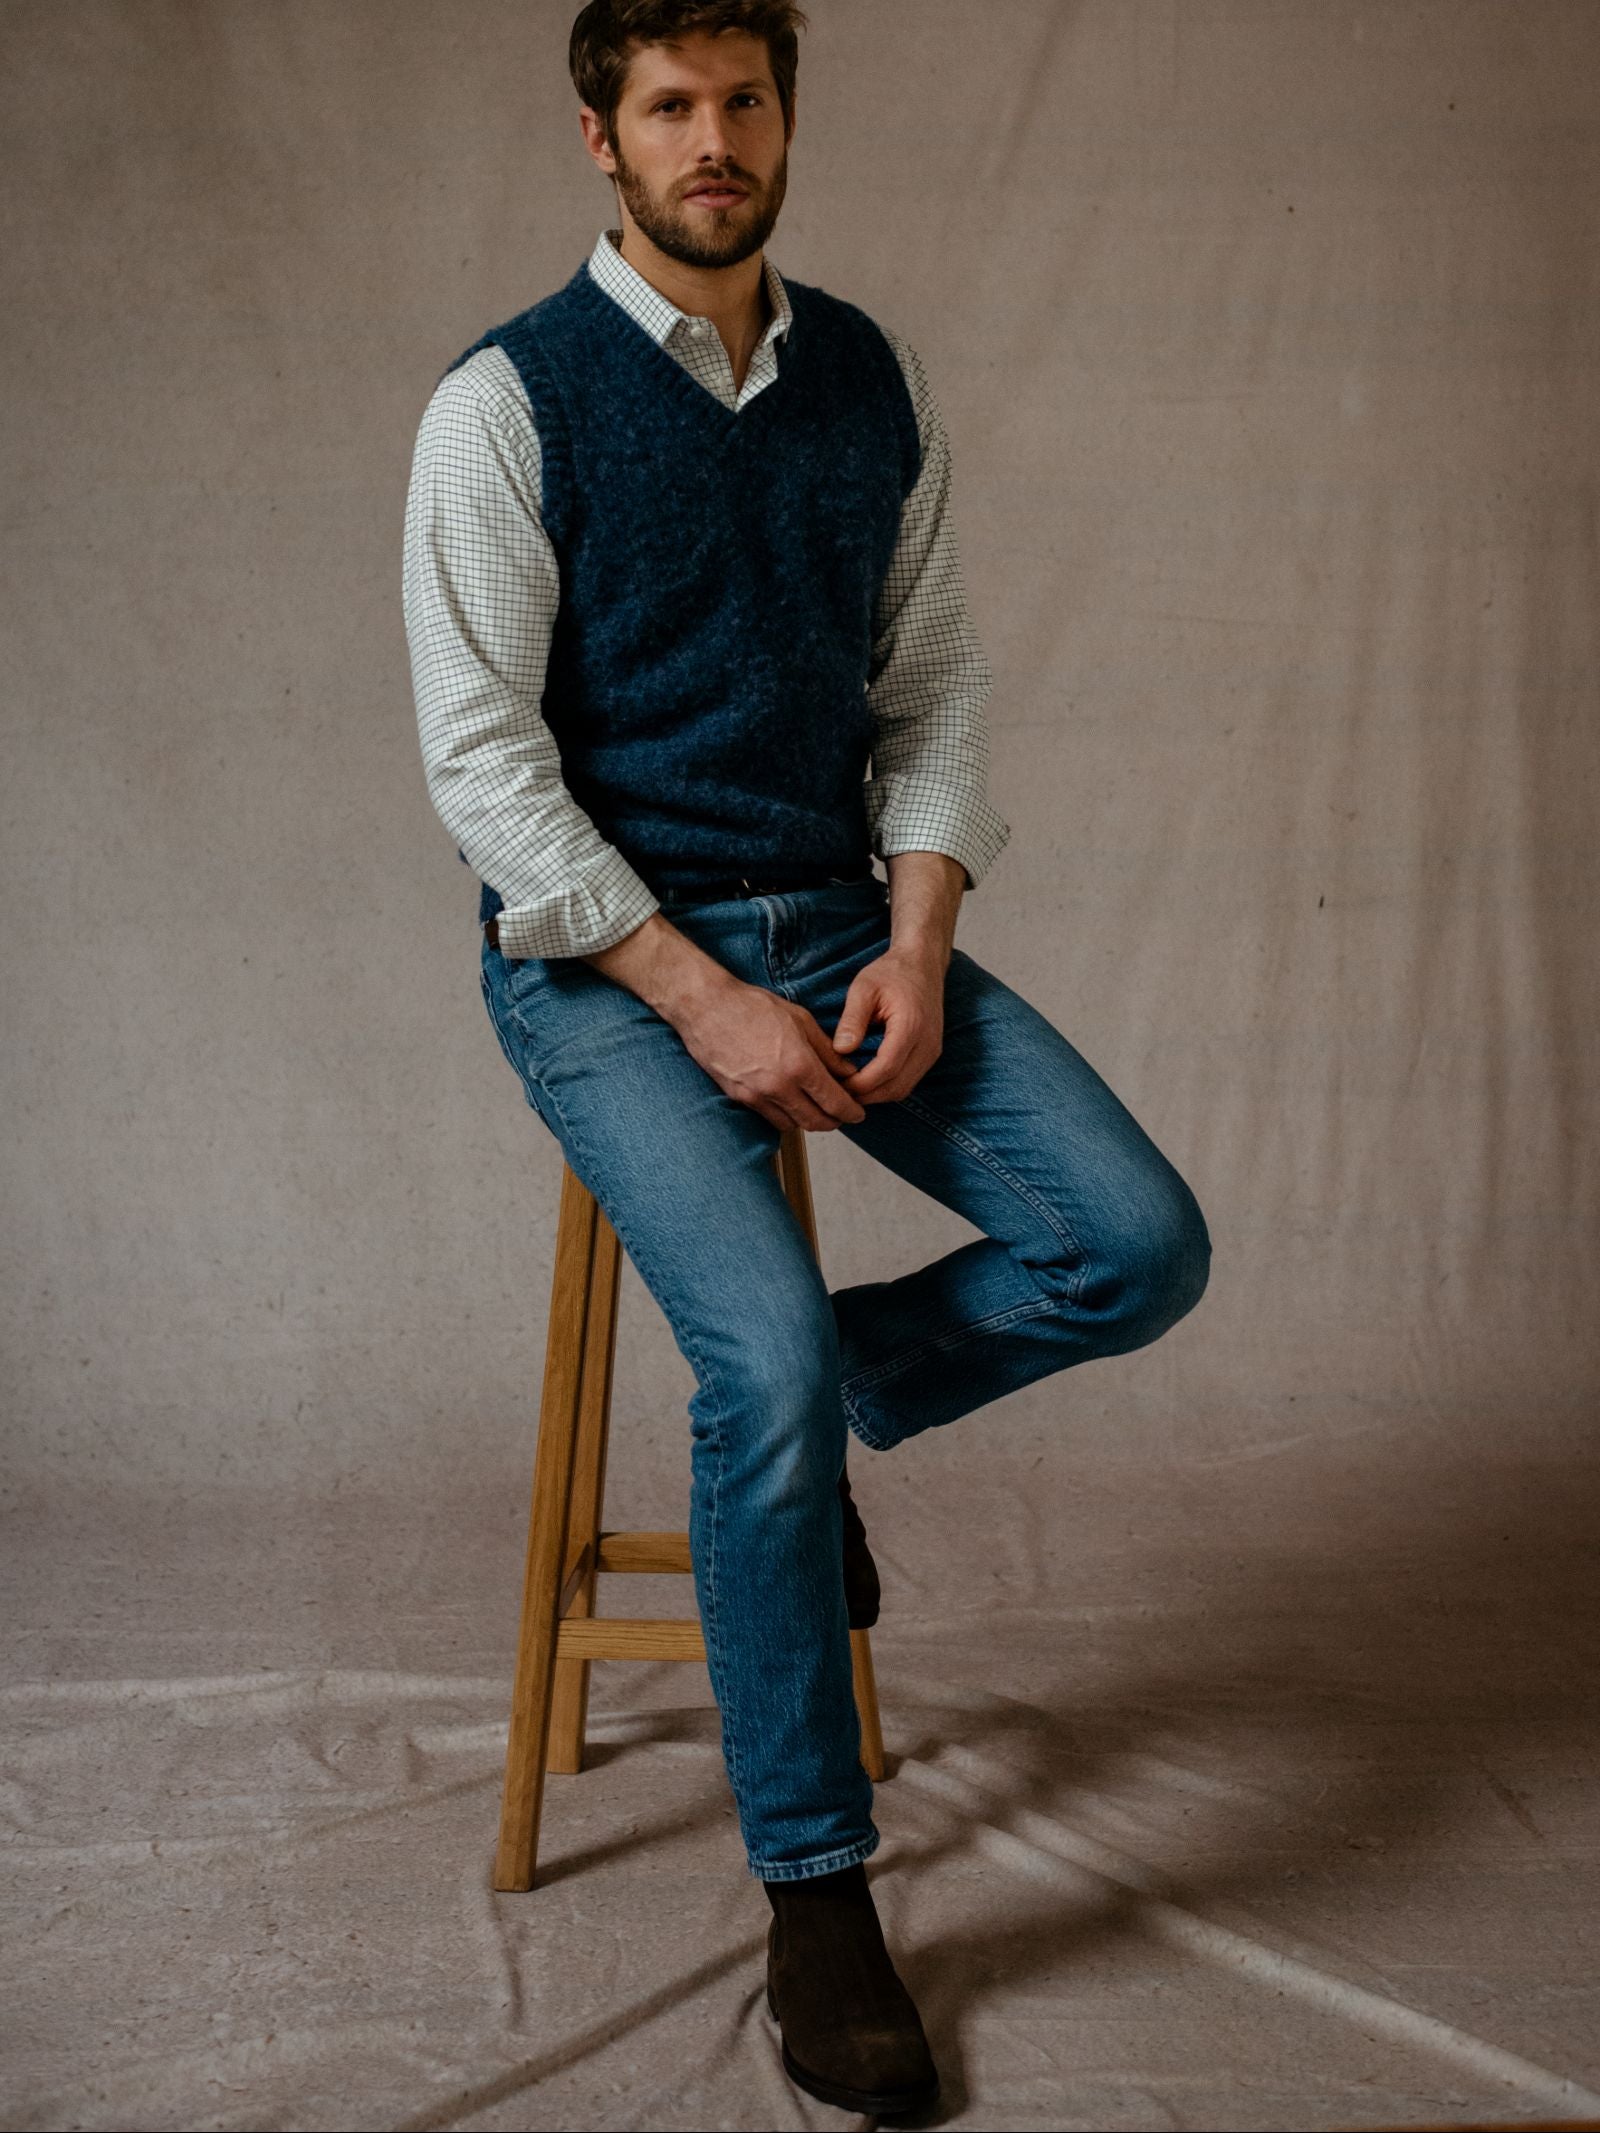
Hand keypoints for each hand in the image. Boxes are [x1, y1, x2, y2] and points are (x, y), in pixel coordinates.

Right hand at [674, 975, 867, 1133]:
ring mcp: (756, 1096)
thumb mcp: (800, 1020)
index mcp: (799, 1065)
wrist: (706, 1008)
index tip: (858, 1113)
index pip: (835, 1102)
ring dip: (808, 1120)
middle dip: (834, 1122)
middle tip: (841, 1114)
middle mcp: (779, 1087)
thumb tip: (848, 1071)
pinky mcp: (739, 1098)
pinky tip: (790, 1101)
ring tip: (815, 1106)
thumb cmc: (752, 1006)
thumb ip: (827, 1051)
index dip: (851, 1112)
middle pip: (816, 1122)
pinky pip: (770, 1118)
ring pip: (793, 1125)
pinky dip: (785, 1116)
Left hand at [829, 945, 945, 1103]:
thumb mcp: (864, 988)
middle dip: (866, 1095)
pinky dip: (887, 1086)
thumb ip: (852, 1019)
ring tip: (849, 1088)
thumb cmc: (891, 972)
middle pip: (896, 1087)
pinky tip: (866, 1080)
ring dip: (876, 1094)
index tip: (836, 1084)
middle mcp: (927, 1044)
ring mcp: (932, 1051)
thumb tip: (841, 1050)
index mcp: (911, 1026)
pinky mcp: (930, 1054)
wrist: (922, 964)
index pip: (886, 1069)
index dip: (860, 1084)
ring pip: (903, 1089)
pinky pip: (909, 1081)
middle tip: (838, 1092)